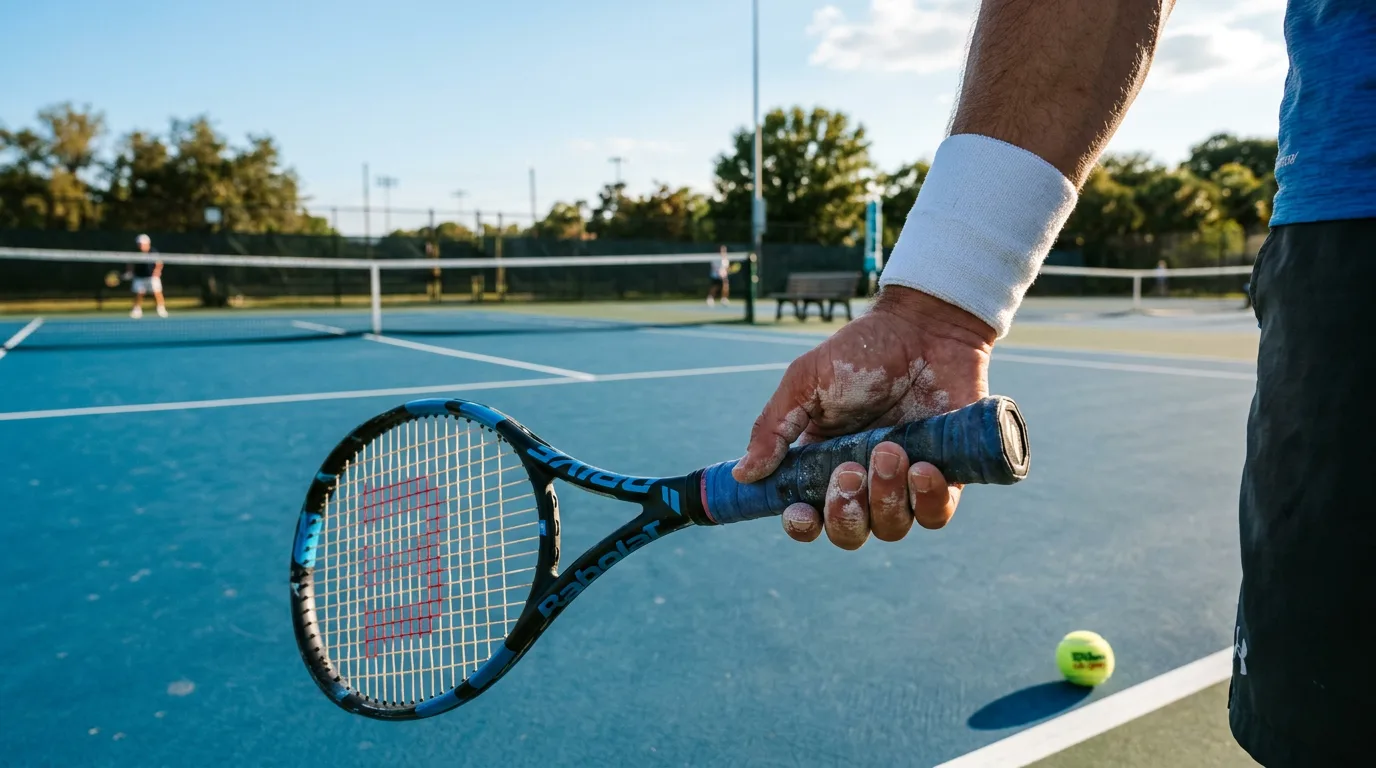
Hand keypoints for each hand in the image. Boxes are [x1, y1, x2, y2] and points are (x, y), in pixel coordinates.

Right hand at [734, 286, 995, 548]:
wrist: (924, 327)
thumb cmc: (861, 351)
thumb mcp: (805, 382)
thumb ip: (773, 428)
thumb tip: (743, 474)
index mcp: (822, 463)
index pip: (808, 515)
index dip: (802, 524)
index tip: (801, 511)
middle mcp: (862, 481)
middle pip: (848, 532)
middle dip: (845, 511)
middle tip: (851, 468)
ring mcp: (904, 481)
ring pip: (891, 527)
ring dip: (885, 498)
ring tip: (890, 450)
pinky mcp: (945, 475)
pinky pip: (935, 514)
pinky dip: (927, 499)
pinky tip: (922, 467)